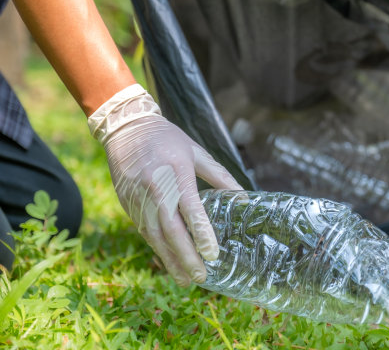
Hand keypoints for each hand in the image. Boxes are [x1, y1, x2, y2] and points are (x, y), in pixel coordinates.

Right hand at [88, 84, 241, 285]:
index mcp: (176, 172)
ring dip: (170, 260)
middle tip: (200, 277)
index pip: (190, 208)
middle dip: (186, 256)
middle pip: (171, 228)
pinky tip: (168, 262)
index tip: (212, 253)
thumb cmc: (167, 139)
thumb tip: (243, 197)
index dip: (202, 232)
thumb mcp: (196, 152)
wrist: (126, 128)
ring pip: (154, 235)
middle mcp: (155, 188)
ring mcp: (138, 198)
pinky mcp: (128, 203)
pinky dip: (157, 248)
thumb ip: (219, 176)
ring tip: (185, 280)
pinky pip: (144, 230)